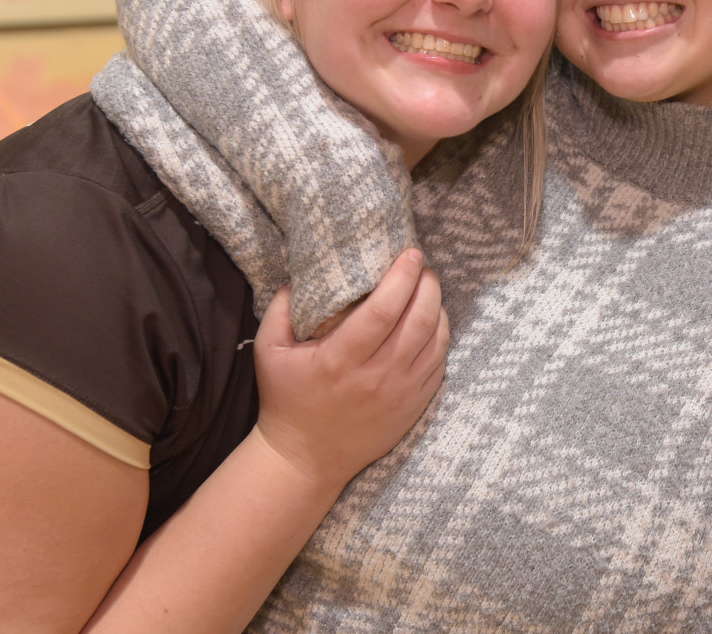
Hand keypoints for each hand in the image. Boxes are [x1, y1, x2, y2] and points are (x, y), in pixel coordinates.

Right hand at [251, 248, 448, 490]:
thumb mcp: (269, 352)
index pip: (384, 310)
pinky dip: (442, 335)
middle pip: (419, 320)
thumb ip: (281, 308)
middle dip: (427, 284)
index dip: (402, 277)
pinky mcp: (415, 406)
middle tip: (422, 265)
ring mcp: (401, 394)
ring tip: (428, 287)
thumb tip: (301, 273)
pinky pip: (440, 363)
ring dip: (438, 306)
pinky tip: (433, 320)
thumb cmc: (286, 400)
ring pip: (437, 340)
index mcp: (340, 360)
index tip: (410, 253)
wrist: (306, 459)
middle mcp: (377, 377)